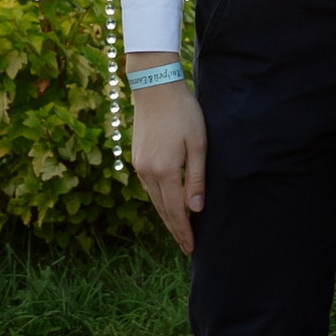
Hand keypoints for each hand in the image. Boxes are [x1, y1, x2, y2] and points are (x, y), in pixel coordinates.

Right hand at [131, 81, 206, 253]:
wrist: (155, 87)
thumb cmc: (183, 112)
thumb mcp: (198, 144)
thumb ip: (196, 178)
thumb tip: (195, 210)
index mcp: (165, 171)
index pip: (176, 211)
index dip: (184, 231)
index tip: (191, 248)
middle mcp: (148, 172)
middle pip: (163, 210)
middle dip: (175, 230)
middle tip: (186, 247)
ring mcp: (139, 165)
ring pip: (154, 200)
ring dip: (167, 216)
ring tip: (179, 231)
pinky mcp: (136, 157)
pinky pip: (149, 187)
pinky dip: (159, 201)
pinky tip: (166, 205)